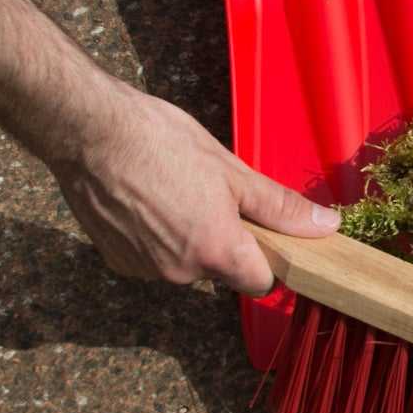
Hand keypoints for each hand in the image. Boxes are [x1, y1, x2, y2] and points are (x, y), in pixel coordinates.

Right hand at [48, 83, 338, 294]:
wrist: (87, 131)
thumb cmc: (160, 142)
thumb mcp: (232, 170)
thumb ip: (280, 207)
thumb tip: (325, 226)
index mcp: (217, 252)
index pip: (260, 282)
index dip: (266, 259)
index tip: (262, 232)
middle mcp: (181, 272)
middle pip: (220, 271)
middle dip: (223, 241)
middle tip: (211, 195)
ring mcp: (145, 270)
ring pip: (184, 264)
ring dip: (186, 238)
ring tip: (172, 191)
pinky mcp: (116, 261)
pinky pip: (150, 258)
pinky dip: (153, 237)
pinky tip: (145, 201)